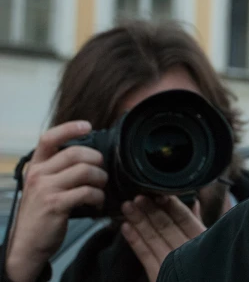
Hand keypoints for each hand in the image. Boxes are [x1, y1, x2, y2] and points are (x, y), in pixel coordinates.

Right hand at [5, 121, 106, 281]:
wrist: (27, 245)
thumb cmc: (41, 214)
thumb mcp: (42, 186)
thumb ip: (58, 170)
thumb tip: (87, 156)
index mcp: (36, 167)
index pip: (49, 138)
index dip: (69, 128)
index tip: (87, 126)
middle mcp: (38, 175)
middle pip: (75, 153)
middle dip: (96, 160)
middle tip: (101, 171)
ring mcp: (46, 189)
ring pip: (84, 171)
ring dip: (100, 179)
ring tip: (100, 188)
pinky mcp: (56, 204)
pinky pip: (87, 191)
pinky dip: (98, 197)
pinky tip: (97, 203)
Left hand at [120, 195, 206, 281]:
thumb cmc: (198, 260)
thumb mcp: (204, 239)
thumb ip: (197, 222)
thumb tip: (195, 201)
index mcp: (199, 238)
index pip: (184, 218)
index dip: (172, 205)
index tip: (159, 193)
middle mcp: (186, 249)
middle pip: (166, 226)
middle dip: (150, 210)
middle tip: (138, 196)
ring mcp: (171, 263)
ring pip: (153, 238)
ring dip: (139, 220)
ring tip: (127, 207)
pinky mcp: (157, 276)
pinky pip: (144, 255)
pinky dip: (134, 240)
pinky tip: (125, 227)